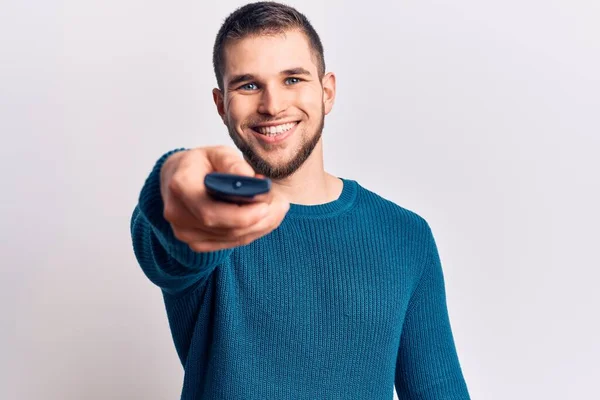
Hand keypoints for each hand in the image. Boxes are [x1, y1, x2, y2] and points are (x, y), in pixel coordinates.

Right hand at [160, 146, 289, 251]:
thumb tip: (250, 179)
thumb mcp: (216, 152)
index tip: (266, 204)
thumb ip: (232, 163)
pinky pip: (230, 243)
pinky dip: (252, 232)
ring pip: (232, 238)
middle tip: (282, 204)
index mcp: (181, 186)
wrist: (177, 179)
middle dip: (260, 219)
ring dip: (261, 225)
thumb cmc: (201, 164)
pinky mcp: (196, 243)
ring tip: (278, 208)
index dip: (241, 214)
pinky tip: (264, 218)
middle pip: (226, 228)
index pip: (211, 212)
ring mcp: (185, 232)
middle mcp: (178, 213)